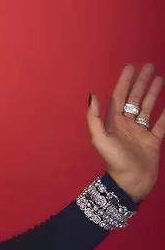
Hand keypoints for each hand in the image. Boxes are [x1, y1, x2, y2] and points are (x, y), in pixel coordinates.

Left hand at [87, 63, 163, 202]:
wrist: (131, 182)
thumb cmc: (114, 161)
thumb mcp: (99, 139)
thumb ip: (94, 118)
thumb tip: (92, 96)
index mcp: (114, 122)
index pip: (120, 96)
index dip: (125, 82)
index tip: (131, 67)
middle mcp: (127, 124)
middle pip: (135, 98)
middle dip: (141, 82)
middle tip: (149, 66)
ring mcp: (141, 132)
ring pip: (148, 107)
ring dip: (153, 93)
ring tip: (160, 78)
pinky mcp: (153, 141)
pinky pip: (162, 124)